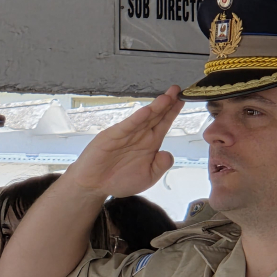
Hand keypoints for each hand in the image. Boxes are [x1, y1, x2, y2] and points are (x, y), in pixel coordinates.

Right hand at [67, 86, 183, 199]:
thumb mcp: (147, 177)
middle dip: (167, 103)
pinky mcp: (112, 137)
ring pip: (143, 119)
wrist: (93, 186)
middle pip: (155, 116)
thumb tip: (168, 154)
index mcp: (150, 144)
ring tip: (166, 97)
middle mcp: (139, 136)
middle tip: (177, 90)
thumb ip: (160, 166)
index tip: (183, 99)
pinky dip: (136, 120)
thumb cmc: (118, 181)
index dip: (173, 112)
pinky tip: (146, 112)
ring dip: (154, 108)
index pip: (163, 123)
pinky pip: (126, 127)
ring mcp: (126, 135)